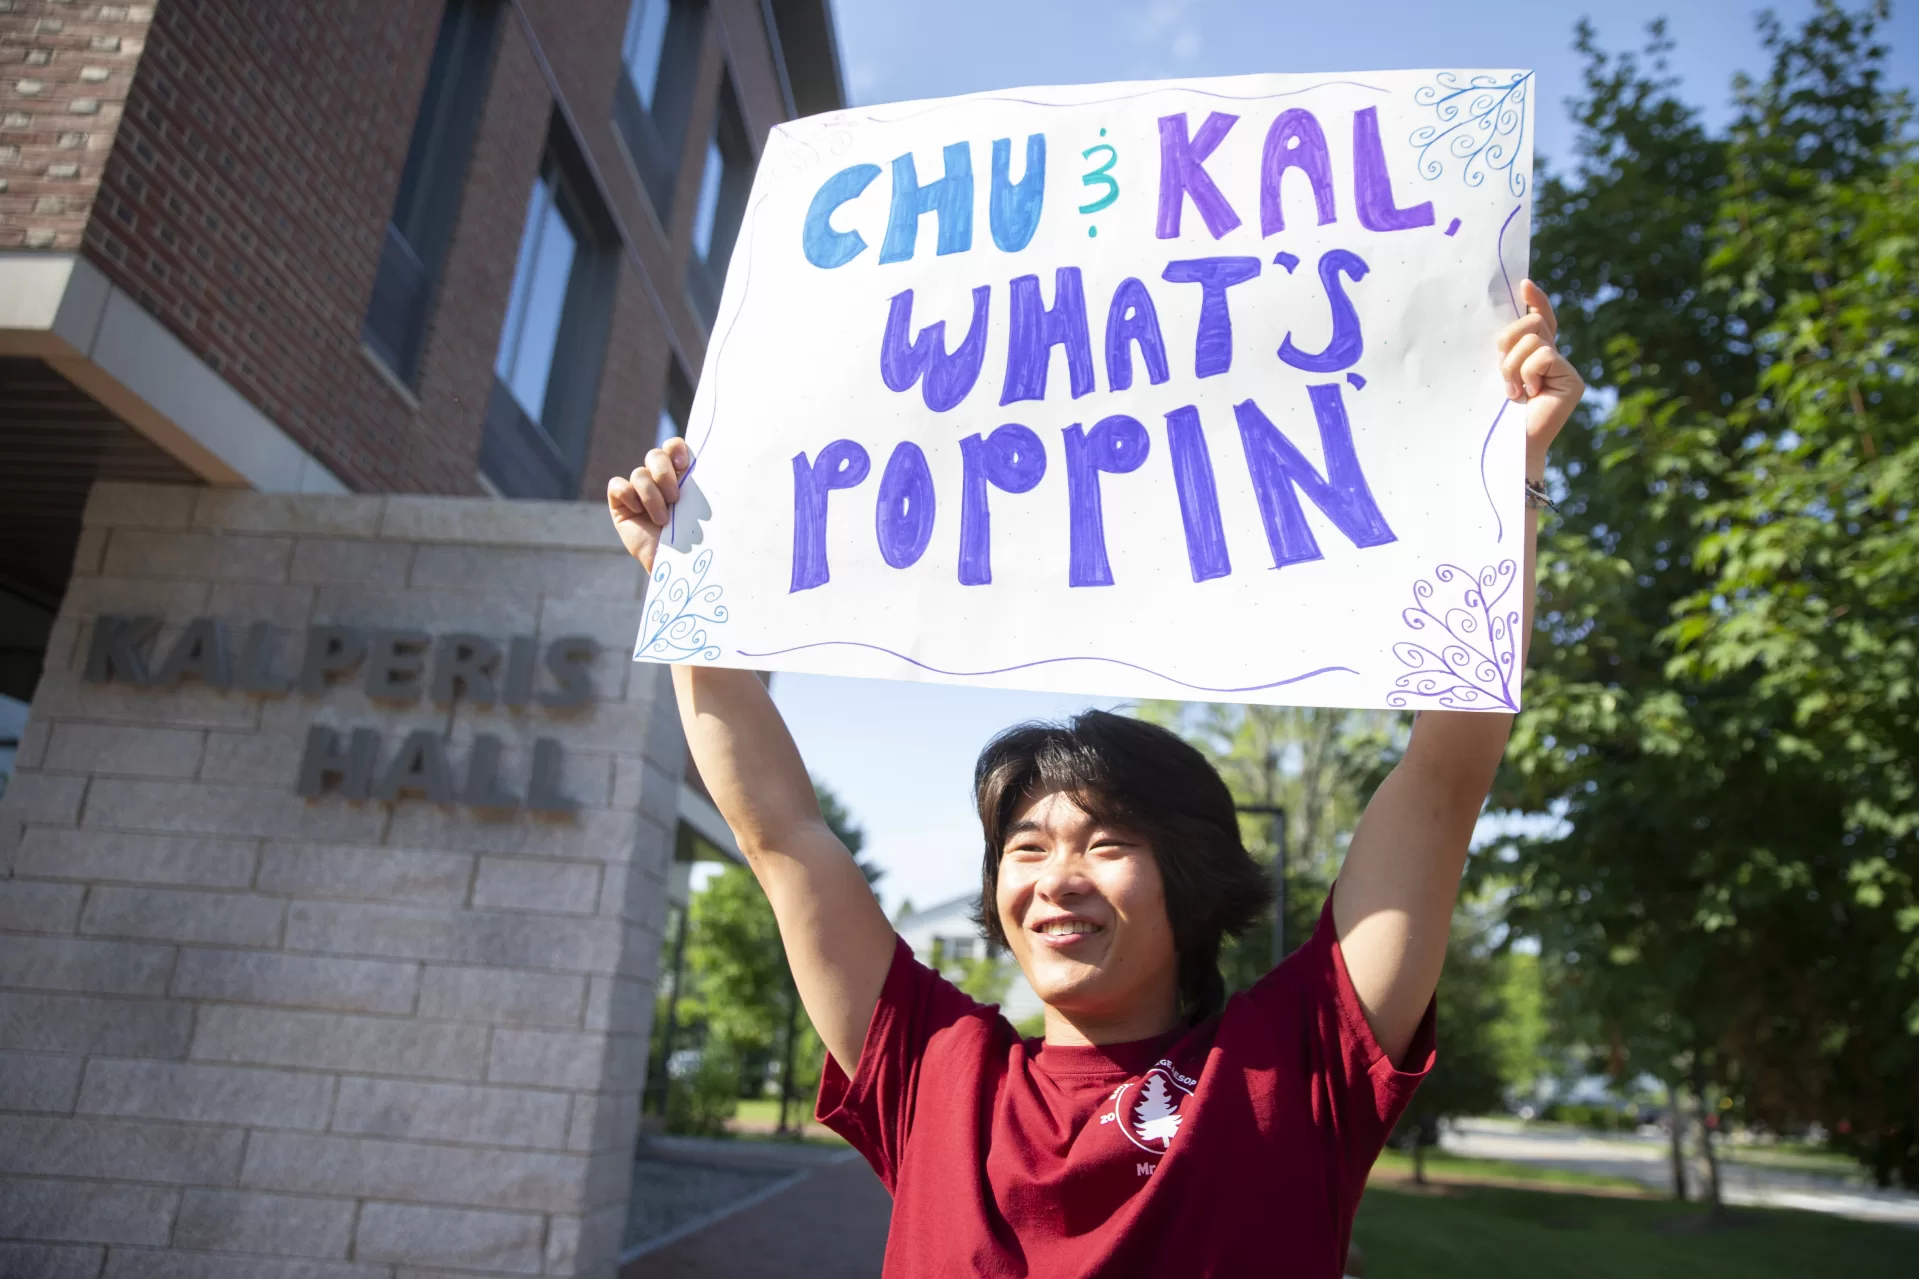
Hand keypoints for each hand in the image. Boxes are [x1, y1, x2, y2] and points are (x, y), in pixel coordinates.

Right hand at [607, 437, 690, 573]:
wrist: (677, 568)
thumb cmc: (696, 541)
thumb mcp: (702, 510)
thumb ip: (701, 486)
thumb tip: (716, 462)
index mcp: (681, 476)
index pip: (674, 446)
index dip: (676, 448)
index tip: (684, 465)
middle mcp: (658, 479)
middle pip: (655, 455)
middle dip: (664, 475)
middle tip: (675, 499)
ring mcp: (638, 491)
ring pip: (639, 473)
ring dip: (651, 496)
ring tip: (662, 520)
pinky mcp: (620, 504)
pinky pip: (617, 485)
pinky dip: (628, 496)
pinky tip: (637, 512)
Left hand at [1497, 279, 1584, 475]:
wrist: (1506, 447)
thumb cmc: (1494, 413)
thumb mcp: (1497, 373)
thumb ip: (1507, 349)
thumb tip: (1511, 317)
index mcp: (1534, 356)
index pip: (1540, 321)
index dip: (1536, 301)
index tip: (1525, 284)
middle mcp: (1554, 360)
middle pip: (1532, 325)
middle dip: (1509, 342)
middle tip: (1502, 373)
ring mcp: (1566, 370)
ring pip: (1535, 340)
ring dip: (1513, 365)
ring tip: (1513, 391)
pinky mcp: (1573, 381)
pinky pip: (1544, 356)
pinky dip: (1528, 373)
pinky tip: (1529, 396)